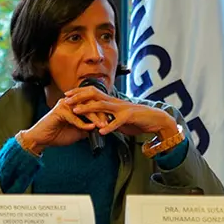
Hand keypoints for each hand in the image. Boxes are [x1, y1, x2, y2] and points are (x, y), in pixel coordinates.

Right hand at [18, 98, 106, 154]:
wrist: (41, 139)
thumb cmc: (57, 135)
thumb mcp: (77, 132)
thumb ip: (87, 128)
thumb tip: (100, 129)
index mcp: (74, 105)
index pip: (91, 106)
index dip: (102, 113)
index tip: (112, 121)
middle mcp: (70, 103)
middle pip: (89, 105)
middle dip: (100, 114)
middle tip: (109, 122)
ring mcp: (64, 105)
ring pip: (83, 110)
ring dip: (93, 118)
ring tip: (102, 125)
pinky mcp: (58, 111)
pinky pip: (73, 117)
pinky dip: (82, 123)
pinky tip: (90, 128)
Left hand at [64, 87, 179, 138]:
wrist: (156, 120)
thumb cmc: (138, 120)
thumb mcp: (120, 119)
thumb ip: (109, 120)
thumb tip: (99, 125)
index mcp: (112, 102)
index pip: (93, 93)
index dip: (79, 93)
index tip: (67, 95)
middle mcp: (116, 102)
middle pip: (94, 94)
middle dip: (79, 96)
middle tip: (66, 99)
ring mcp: (123, 108)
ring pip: (103, 106)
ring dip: (88, 108)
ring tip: (77, 111)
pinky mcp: (130, 117)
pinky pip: (118, 121)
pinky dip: (109, 127)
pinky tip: (101, 131)